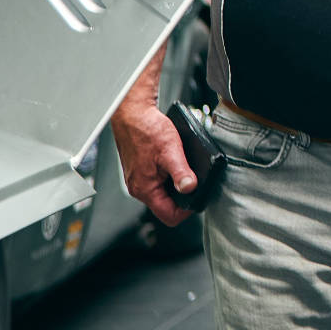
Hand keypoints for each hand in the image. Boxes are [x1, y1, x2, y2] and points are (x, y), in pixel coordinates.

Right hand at [111, 104, 196, 227]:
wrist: (132, 113)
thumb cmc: (146, 129)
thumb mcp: (171, 151)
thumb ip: (181, 173)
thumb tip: (190, 189)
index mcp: (144, 189)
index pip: (170, 216)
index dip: (187, 210)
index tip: (198, 196)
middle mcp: (138, 187)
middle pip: (167, 206)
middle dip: (183, 196)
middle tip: (194, 179)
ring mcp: (138, 179)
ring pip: (163, 193)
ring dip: (176, 184)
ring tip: (184, 168)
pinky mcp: (140, 170)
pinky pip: (158, 181)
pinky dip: (169, 175)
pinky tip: (174, 162)